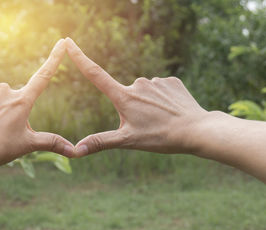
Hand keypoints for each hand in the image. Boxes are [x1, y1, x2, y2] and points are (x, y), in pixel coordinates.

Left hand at [0, 39, 74, 165]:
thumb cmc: (0, 148)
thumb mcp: (28, 145)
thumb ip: (52, 143)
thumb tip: (75, 151)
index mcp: (22, 101)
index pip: (43, 76)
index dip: (54, 59)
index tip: (62, 42)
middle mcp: (4, 90)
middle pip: (11, 98)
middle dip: (8, 111)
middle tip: (1, 131)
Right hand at [65, 38, 207, 156]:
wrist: (197, 130)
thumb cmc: (160, 137)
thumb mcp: (127, 141)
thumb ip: (101, 142)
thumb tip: (76, 150)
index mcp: (123, 96)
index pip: (95, 74)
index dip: (80, 58)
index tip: (68, 42)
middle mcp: (138, 83)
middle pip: (126, 95)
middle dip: (131, 108)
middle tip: (147, 125)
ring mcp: (155, 81)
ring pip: (144, 93)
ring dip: (147, 104)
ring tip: (162, 120)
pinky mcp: (171, 81)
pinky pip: (160, 89)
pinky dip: (162, 100)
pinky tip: (172, 111)